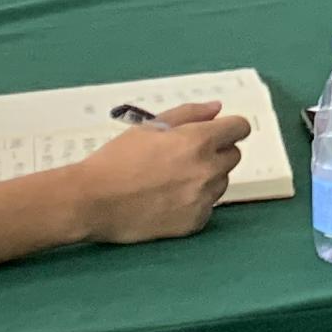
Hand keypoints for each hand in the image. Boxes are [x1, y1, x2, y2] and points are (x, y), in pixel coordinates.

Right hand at [65, 105, 243, 241]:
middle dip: (215, 152)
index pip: (240, 128)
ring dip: (205, 178)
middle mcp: (208, 170)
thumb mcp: (150, 127)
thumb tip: (218, 109)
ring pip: (221, 182)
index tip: (218, 132)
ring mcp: (203, 199)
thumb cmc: (117, 159)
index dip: (228, 128)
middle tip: (184, 157)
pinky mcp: (195, 223)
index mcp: (198, 141)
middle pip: (233, 155)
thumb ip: (189, 114)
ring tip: (170, 180)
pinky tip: (167, 201)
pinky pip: (207, 207)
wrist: (92, 201)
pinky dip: (194, 202)